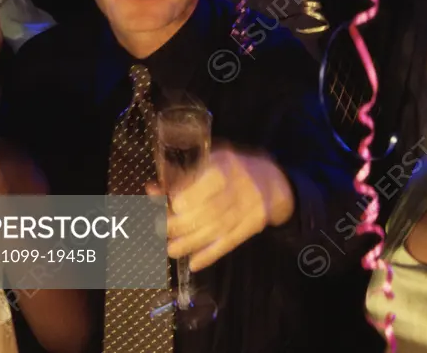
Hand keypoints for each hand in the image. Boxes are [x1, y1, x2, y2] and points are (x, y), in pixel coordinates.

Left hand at [149, 147, 294, 270]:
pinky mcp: (254, 224)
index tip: (171, 206)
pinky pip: (230, 242)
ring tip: (170, 250)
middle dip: (182, 224)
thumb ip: (182, 177)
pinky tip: (194, 264)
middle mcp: (241, 185)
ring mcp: (250, 207)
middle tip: (161, 232)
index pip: (210, 183)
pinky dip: (211, 254)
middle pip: (210, 209)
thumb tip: (151, 190)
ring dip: (191, 243)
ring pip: (218, 229)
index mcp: (228, 164)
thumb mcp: (211, 163)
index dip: (189, 197)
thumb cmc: (233, 170)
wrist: (274, 181)